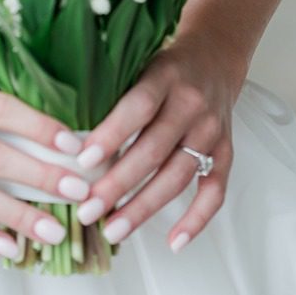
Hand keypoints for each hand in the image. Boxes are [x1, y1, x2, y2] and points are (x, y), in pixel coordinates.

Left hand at [70, 32, 242, 253]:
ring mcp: (211, 130)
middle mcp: (191, 104)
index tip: (83, 161)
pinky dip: (196, 220)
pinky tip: (173, 241)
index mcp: (166, 75)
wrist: (215, 54)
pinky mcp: (226, 151)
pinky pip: (214, 191)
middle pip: (154, 150)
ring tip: (114, 230)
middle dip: (118, 184)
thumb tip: (69, 134)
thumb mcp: (138, 60)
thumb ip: (114, 91)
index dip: (111, 135)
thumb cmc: (165, 63)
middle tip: (87, 209)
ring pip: (178, 176)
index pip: (138, 107)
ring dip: (144, 207)